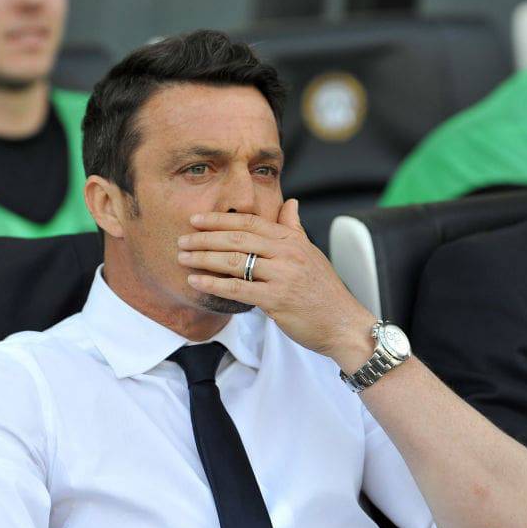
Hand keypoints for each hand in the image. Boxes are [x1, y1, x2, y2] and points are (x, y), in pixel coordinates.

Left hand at [178, 199, 375, 369]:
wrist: (344, 324)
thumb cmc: (325, 292)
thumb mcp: (311, 253)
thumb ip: (294, 228)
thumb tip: (291, 203)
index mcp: (292, 240)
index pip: (250, 223)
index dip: (220, 220)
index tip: (196, 219)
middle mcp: (287, 253)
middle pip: (237, 239)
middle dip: (205, 238)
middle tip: (182, 239)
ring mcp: (282, 276)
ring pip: (234, 262)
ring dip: (204, 258)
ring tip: (183, 258)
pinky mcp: (277, 300)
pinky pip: (237, 289)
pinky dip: (213, 284)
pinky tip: (196, 281)